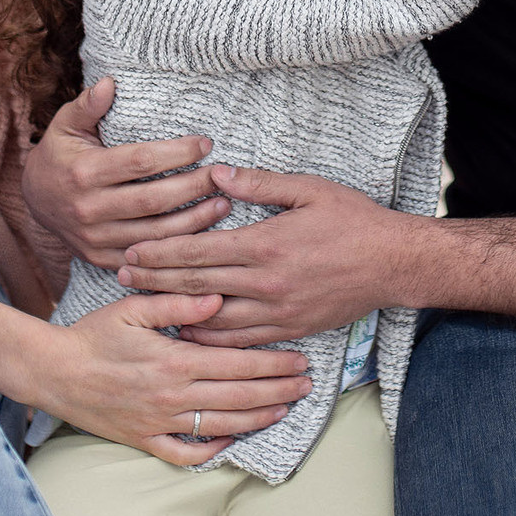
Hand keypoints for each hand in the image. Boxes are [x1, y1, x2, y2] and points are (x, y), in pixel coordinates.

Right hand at [22, 78, 229, 268]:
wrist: (34, 202)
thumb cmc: (60, 155)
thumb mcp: (65, 125)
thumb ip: (88, 105)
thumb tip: (110, 82)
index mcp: (84, 172)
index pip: (140, 161)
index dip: (176, 152)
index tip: (205, 143)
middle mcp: (88, 209)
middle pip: (153, 200)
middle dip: (194, 186)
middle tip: (222, 174)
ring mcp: (94, 239)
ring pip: (154, 234)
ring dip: (194, 221)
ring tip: (224, 203)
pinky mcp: (101, 259)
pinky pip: (146, 257)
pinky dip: (175, 248)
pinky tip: (201, 233)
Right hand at [39, 292, 313, 466]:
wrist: (53, 372)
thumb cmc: (93, 334)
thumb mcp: (132, 307)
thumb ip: (177, 304)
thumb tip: (218, 299)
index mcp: (174, 360)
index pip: (238, 364)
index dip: (274, 364)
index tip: (300, 361)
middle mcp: (172, 396)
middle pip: (239, 396)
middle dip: (278, 391)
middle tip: (307, 386)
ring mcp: (159, 422)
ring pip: (221, 425)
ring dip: (258, 419)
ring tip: (284, 410)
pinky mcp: (144, 440)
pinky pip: (185, 454)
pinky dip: (212, 450)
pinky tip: (231, 438)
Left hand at [117, 164, 418, 346]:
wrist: (394, 264)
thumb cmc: (353, 220)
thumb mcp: (307, 189)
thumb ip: (258, 184)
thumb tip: (215, 174)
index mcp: (265, 245)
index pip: (197, 251)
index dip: (159, 252)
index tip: (132, 250)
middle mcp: (265, 284)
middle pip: (195, 284)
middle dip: (154, 279)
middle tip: (121, 275)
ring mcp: (276, 312)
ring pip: (211, 320)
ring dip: (174, 311)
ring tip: (145, 305)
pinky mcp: (289, 330)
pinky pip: (239, 341)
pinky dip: (209, 337)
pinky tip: (190, 330)